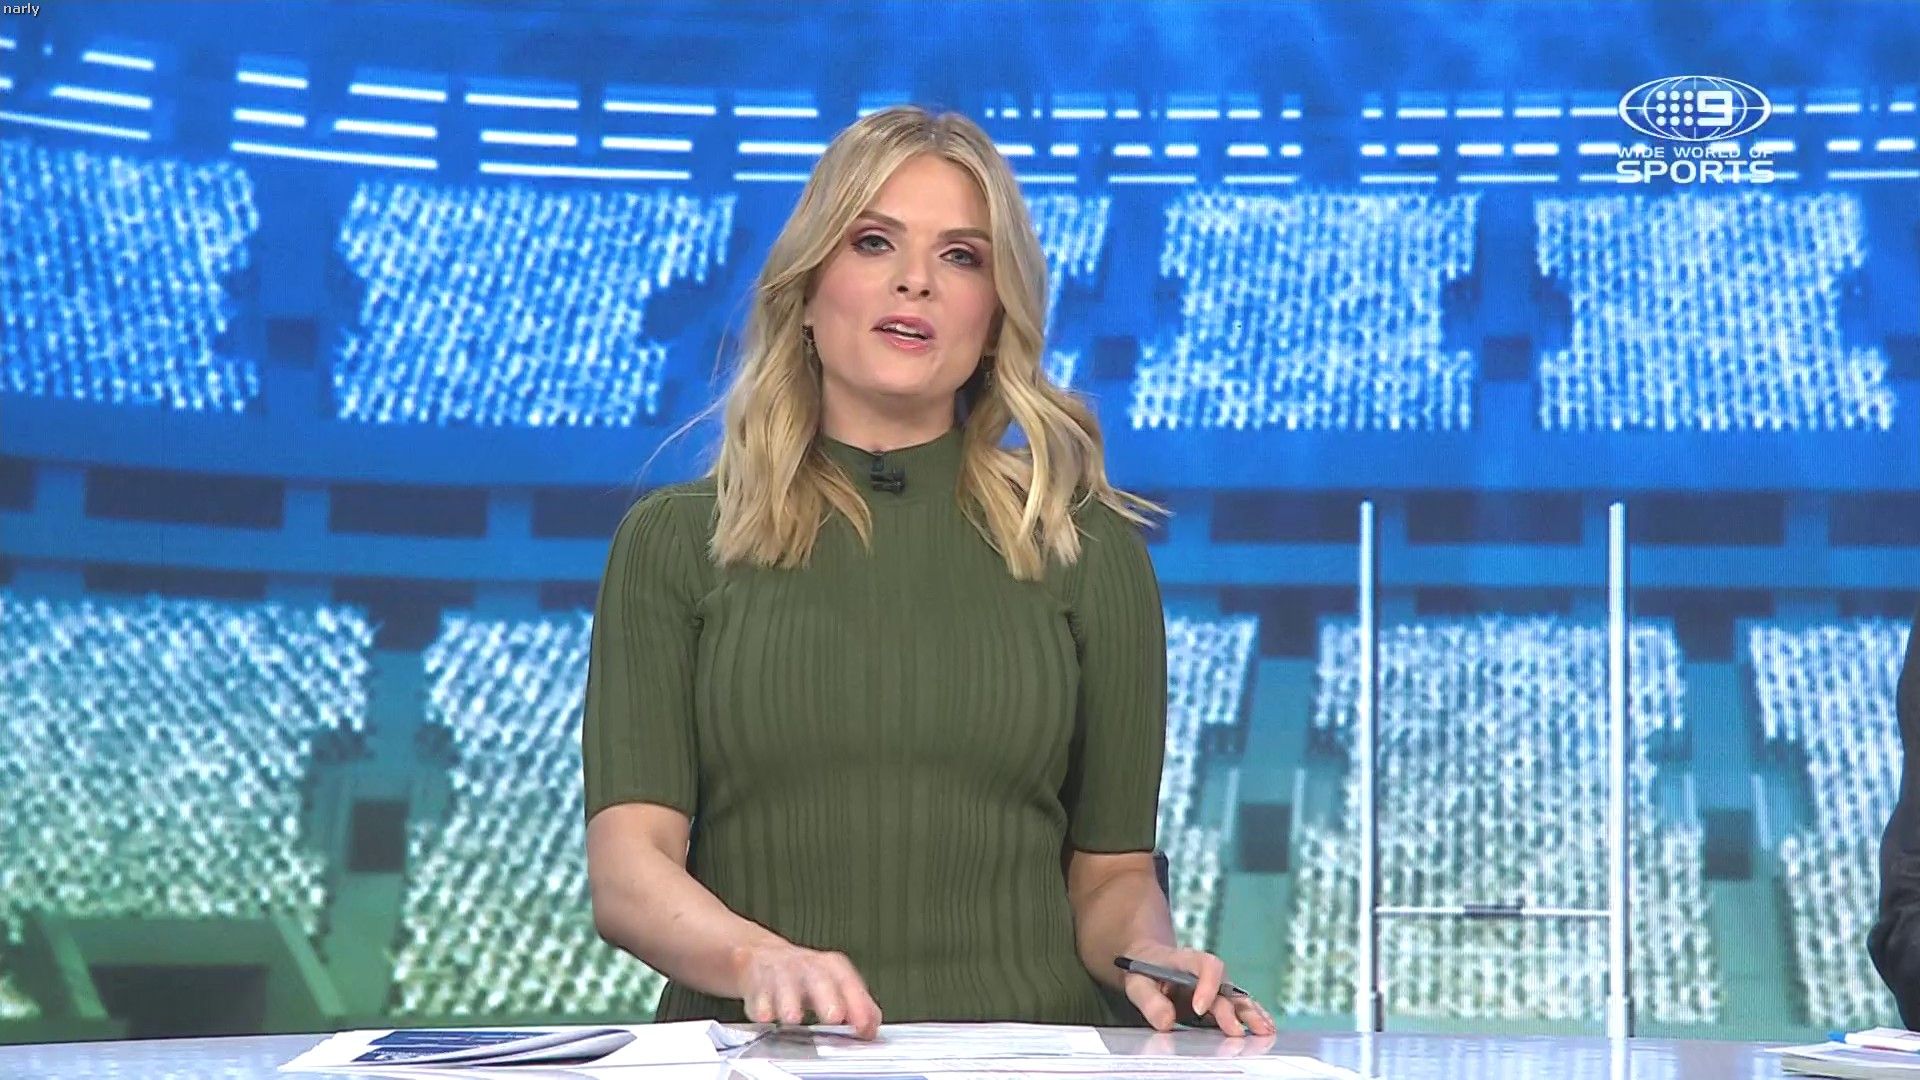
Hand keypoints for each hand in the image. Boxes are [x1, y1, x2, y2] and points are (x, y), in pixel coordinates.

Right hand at [733, 941, 882, 1039]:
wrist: (761, 957)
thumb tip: (872, 1029)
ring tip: (793, 1017)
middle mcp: (807, 967)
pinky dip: (761, 1006)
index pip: (849, 983)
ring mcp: (781, 974)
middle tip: (834, 1016)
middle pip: (819, 979)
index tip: (864, 1026)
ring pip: (785, 984)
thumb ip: (857, 1005)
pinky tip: (765, 1016)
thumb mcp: (834, 983)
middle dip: (826, 998)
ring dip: (789, 1001)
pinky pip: (758, 995)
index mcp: (831, 967)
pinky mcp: (756, 984)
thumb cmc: (803, 976)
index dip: (859, 1005)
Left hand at [1118, 943, 1274, 1036]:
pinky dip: (1252, 1016)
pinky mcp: (1218, 1001)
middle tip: (1235, 1032)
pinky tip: (1265, 1028)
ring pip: (1237, 998)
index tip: (1199, 1009)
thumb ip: (1149, 1000)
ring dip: (1251, 1014)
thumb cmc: (1143, 969)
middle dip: (1232, 1010)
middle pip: (1226, 987)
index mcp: (1187, 960)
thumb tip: (1166, 1021)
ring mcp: (1215, 986)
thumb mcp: (1136, 981)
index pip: (1206, 965)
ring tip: (1264, 1031)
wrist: (1148, 961)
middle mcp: (1207, 973)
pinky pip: (1238, 1007)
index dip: (1207, 986)